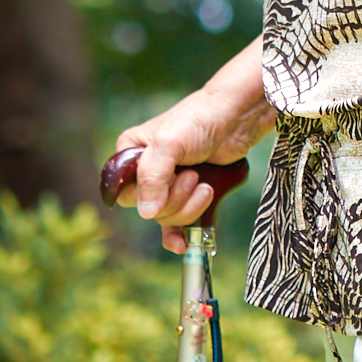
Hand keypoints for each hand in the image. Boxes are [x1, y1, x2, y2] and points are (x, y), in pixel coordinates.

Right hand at [113, 44, 275, 253]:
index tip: (168, 181)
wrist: (238, 117)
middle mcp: (147, 171)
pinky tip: (185, 244)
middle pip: (148, 209)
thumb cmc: (200, 119)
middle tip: (193, 176)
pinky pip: (177, 225)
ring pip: (167, 217)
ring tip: (205, 184)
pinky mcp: (190, 193)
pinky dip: (181, 235)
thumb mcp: (169, 144)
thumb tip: (146, 213)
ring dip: (190, 207)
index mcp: (131, 154)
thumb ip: (152, 177)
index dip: (145, 194)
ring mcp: (170, 184)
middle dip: (174, 200)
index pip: (123, 191)